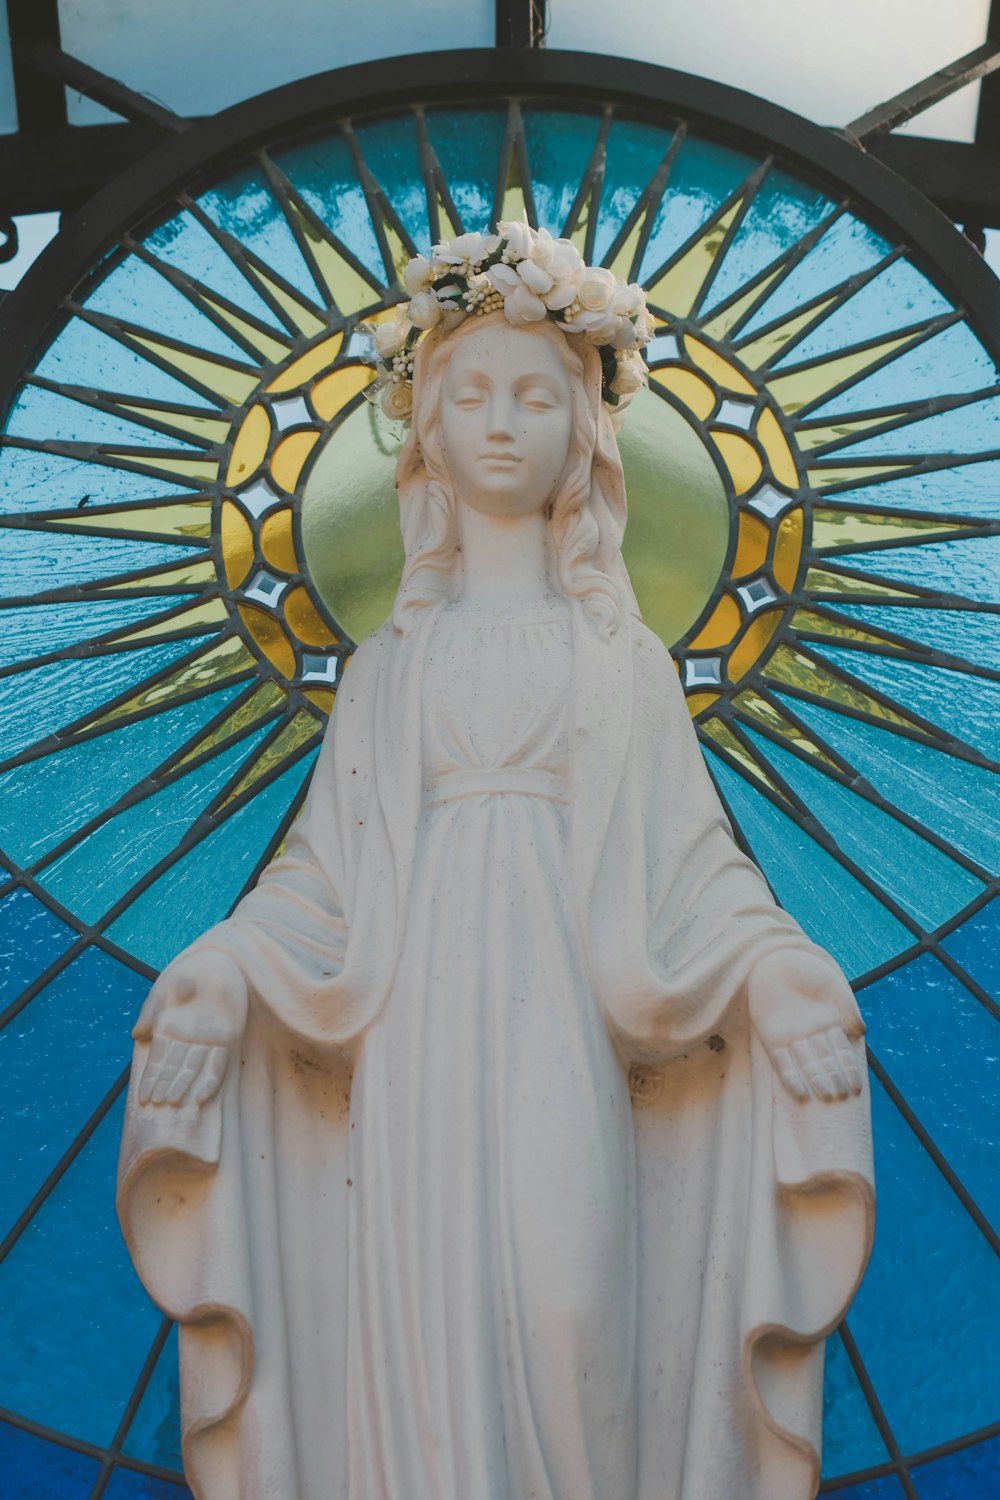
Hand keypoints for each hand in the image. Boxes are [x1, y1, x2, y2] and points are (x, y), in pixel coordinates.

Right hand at [132, 949, 247, 1108]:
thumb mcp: (165, 990)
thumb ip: (150, 1011)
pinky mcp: (229, 1038)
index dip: (151, 1079)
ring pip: (194, 1069)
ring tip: (173, 1104)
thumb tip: (136, 1035)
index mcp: (171, 1028)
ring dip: (184, 1087)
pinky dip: (211, 1081)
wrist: (219, 959)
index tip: (143, 1097)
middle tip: (157, 1106)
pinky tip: (201, 1098)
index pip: (158, 1060)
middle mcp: (189, 1038)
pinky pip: (219, 1064)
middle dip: (165, 1087)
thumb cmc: (189, 972)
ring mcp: (209, 1040)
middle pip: (175, 1068)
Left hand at [748, 949, 864, 1103]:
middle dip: (834, 1079)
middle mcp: (811, 1035)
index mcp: (828, 1024)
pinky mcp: (772, 1039)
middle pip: (825, 1062)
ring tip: (827, 1097)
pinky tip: (800, 1094)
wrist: (775, 959)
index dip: (848, 1070)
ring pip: (806, 1065)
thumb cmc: (807, 970)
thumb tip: (861, 1032)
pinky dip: (791, 1078)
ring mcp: (791, 1038)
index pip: (841, 1053)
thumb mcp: (831, 986)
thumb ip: (847, 1007)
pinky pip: (782, 1063)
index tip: (856, 1088)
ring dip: (815, 1082)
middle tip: (841, 1097)